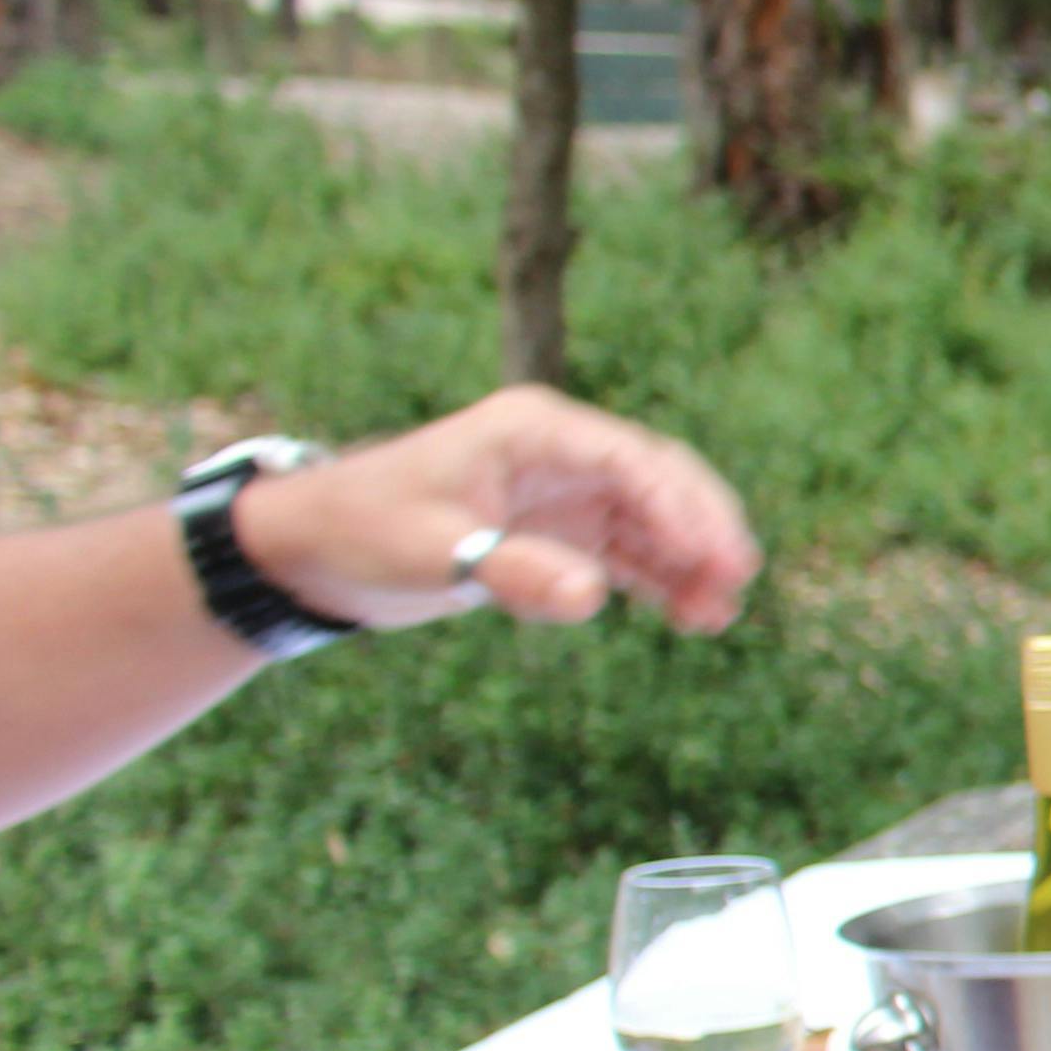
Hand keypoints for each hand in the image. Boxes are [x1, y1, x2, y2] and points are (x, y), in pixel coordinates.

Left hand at [230, 386, 760, 636]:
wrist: (313, 549)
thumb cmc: (362, 531)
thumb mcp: (431, 551)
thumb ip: (513, 571)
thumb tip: (593, 597)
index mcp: (532, 431)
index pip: (628, 457)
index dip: (678, 503)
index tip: (710, 552)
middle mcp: (560, 455)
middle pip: (659, 480)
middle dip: (703, 527)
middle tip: (738, 577)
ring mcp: (566, 494)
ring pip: (654, 520)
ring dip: (691, 562)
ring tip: (720, 614)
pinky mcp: (561, 534)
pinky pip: (630, 553)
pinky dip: (663, 583)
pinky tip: (692, 618)